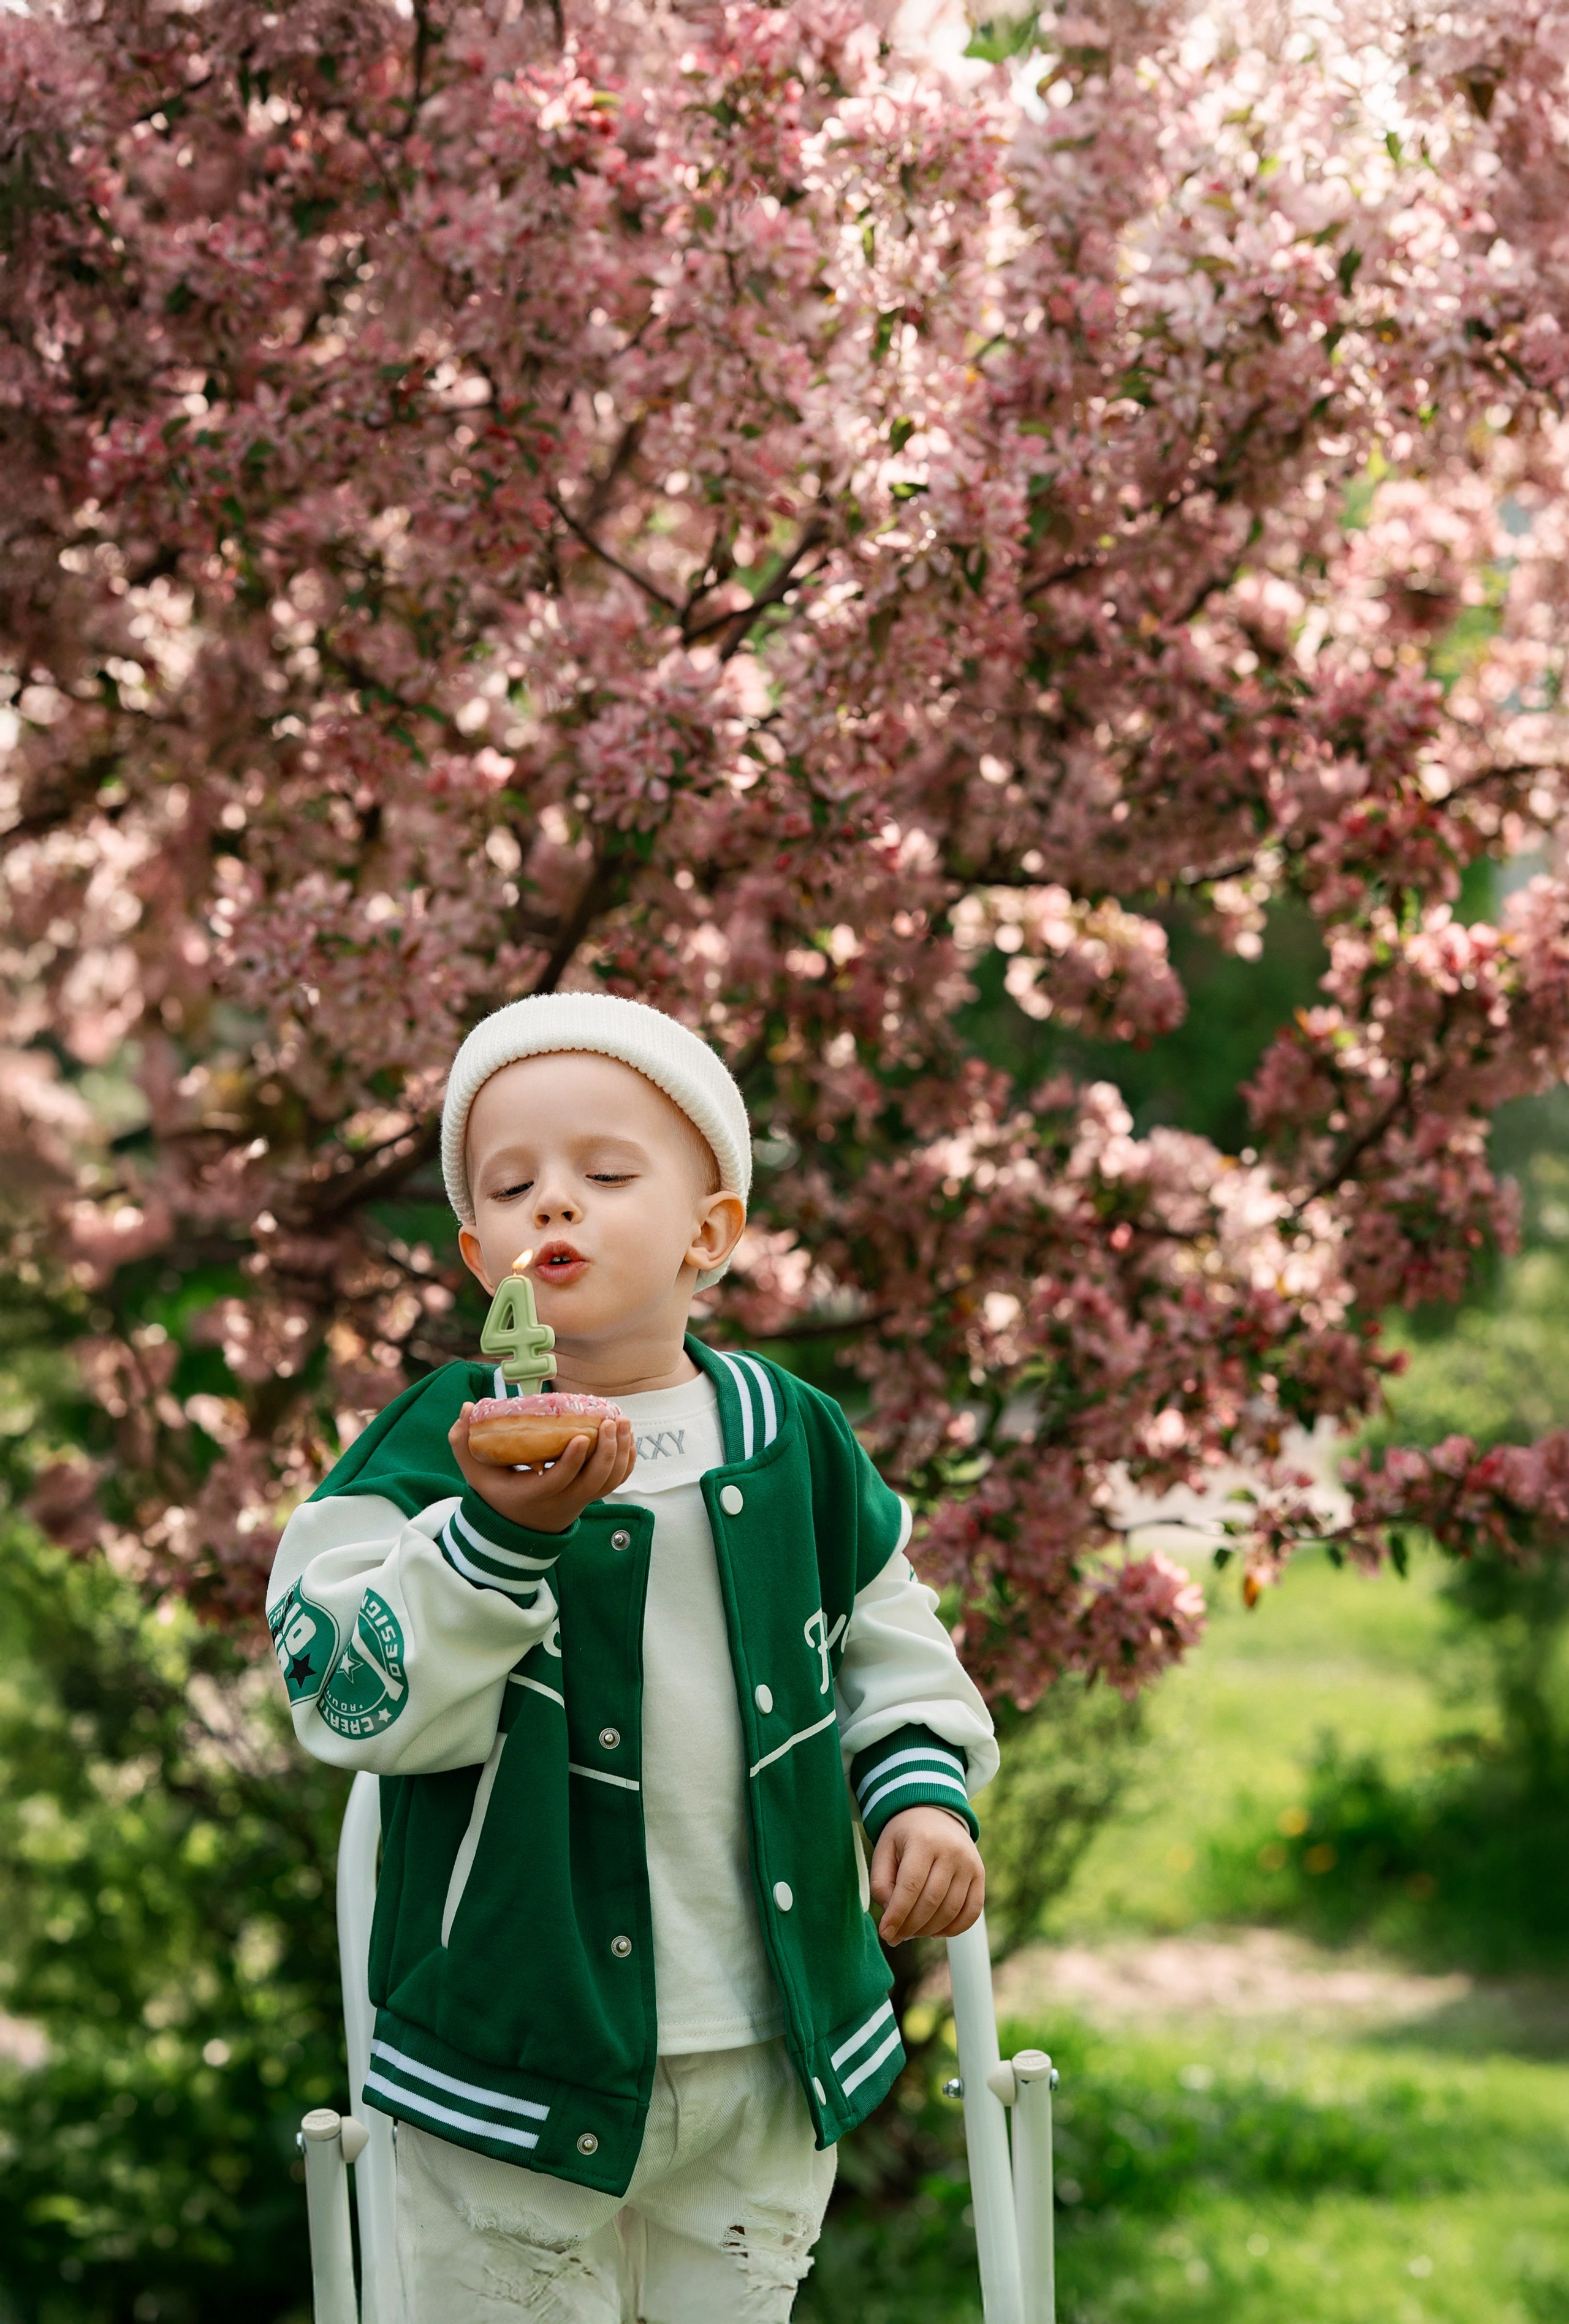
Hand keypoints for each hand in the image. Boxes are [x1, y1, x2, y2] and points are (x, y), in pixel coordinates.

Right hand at [448, 1405, 635, 1535]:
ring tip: (623, 1421)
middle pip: (594, 1480)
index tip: (581, 1436)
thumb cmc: (497, 1490)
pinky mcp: (592, 1495)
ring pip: (610, 1480)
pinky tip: (628, 1437)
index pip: (558, 1480)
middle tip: (611, 1420)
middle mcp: (563, 1500)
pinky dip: (626, 1460)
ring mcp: (581, 1499)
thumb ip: (464, 1442)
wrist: (518, 1524)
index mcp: (534, 1494)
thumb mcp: (476, 1472)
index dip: (572, 1461)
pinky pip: (616, 1480)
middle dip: (607, 1450)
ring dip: (621, 1451)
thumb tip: (466, 1408)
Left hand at [870, 1806, 984, 1943]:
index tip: (885, 1933)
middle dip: (911, 1926)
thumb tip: (893, 1917)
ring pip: (951, 1910)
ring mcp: (969, 1863)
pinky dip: (955, 1929)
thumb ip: (882, 1883)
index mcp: (923, 1841)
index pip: (910, 1886)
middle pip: (931, 1901)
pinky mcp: (980, 1874)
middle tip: (896, 1936)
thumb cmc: (905, 1836)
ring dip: (929, 1930)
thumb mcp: (884, 1850)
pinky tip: (936, 1932)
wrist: (935, 1812)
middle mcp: (950, 1851)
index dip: (897, 1914)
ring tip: (912, 1932)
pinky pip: (972, 1911)